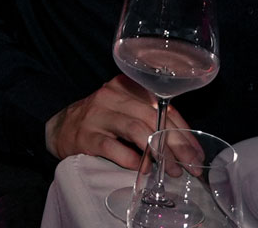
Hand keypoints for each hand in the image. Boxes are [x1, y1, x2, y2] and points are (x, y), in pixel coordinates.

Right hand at [45, 77, 187, 167]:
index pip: (163, 108)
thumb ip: (152, 120)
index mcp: (126, 87)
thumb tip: (187, 146)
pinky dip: (134, 161)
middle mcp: (111, 96)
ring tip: (172, 171)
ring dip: (160, 153)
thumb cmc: (102, 122)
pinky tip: (145, 170)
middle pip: (153, 118)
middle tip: (191, 167)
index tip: (196, 154)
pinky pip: (115, 148)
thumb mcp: (126, 112)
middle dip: (177, 145)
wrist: (60, 128)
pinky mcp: (86, 136)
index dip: (184, 132)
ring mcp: (97, 115)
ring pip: (136, 130)